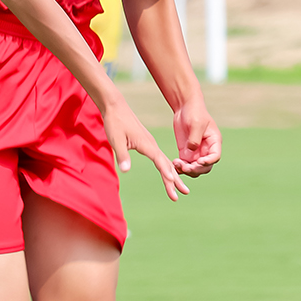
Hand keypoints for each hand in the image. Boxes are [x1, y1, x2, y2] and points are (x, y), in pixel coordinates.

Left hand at [93, 87, 189, 201]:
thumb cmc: (115, 123)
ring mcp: (151, 144)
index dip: (166, 173)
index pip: (160, 161)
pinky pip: (160, 159)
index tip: (173, 183)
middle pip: (167, 165)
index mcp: (147, 144)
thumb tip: (125, 170)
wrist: (116, 108)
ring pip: (165, 163)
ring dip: (173, 176)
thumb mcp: (116, 140)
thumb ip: (122, 155)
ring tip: (180, 189)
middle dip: (176, 180)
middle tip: (185, 193)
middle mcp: (152, 144)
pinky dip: (167, 168)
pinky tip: (169, 174)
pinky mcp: (147, 144)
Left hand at [171, 97, 221, 177]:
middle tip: (185, 167)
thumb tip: (191, 151)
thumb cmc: (194, 112)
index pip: (215, 157)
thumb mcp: (196, 124)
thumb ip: (194, 139)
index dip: (208, 162)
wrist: (185, 107)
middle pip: (205, 167)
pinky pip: (185, 164)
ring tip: (177, 164)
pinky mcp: (186, 152)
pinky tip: (174, 164)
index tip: (199, 161)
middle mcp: (207, 150)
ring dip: (187, 170)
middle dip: (196, 169)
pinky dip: (180, 167)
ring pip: (195, 168)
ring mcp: (196, 152)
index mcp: (214, 142)